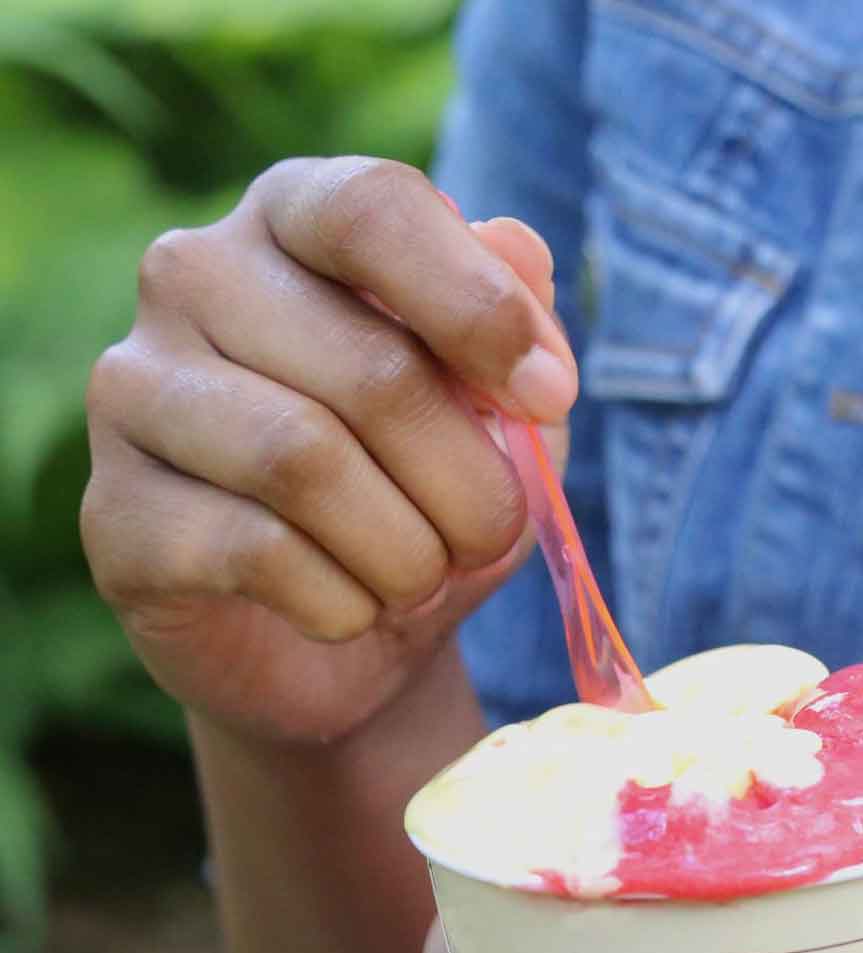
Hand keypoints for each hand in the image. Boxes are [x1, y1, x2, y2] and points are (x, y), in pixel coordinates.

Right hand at [82, 156, 575, 745]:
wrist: (344, 639)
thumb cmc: (427, 499)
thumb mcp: (500, 419)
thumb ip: (518, 330)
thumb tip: (521, 252)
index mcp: (294, 221)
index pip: (373, 210)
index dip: (480, 307)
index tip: (551, 397)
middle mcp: (194, 278)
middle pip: (372, 369)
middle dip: (472, 485)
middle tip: (492, 535)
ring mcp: (135, 389)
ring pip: (306, 462)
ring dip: (408, 552)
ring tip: (424, 579)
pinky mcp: (118, 513)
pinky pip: (256, 553)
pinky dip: (344, 604)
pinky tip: (354, 611)